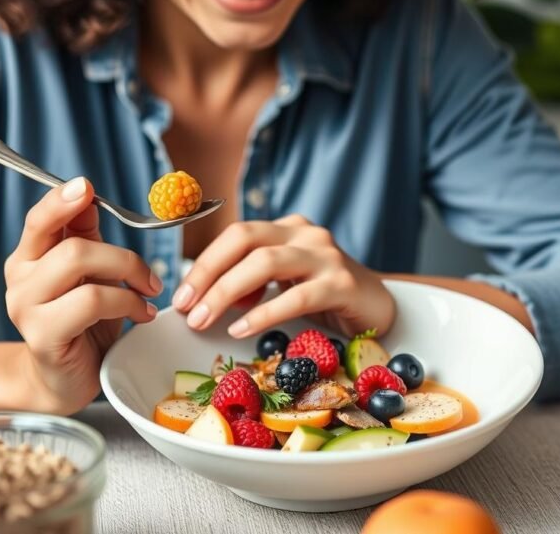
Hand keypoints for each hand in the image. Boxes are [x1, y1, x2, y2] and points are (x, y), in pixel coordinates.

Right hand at [4, 177, 161, 413]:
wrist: (63, 381)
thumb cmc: (81, 325)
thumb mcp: (87, 275)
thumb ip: (84, 236)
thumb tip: (87, 193)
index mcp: (28, 258)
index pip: (39, 219)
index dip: (61, 201)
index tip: (86, 186)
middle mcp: (19, 279)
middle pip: (72, 244)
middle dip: (123, 257)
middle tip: (150, 278)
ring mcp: (26, 308)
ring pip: (80, 265)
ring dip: (127, 277)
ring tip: (147, 297)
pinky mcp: (43, 335)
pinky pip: (91, 301)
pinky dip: (126, 304)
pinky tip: (140, 316)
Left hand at [172, 215, 395, 339]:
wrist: (379, 307)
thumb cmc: (324, 296)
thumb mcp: (282, 284)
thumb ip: (249, 284)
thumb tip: (205, 299)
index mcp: (286, 229)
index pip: (236, 235)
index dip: (203, 263)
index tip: (180, 296)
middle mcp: (305, 234)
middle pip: (245, 241)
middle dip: (209, 274)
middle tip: (186, 308)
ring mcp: (326, 256)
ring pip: (266, 263)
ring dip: (227, 292)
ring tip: (205, 320)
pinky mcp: (343, 283)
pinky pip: (296, 295)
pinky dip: (264, 313)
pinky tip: (241, 329)